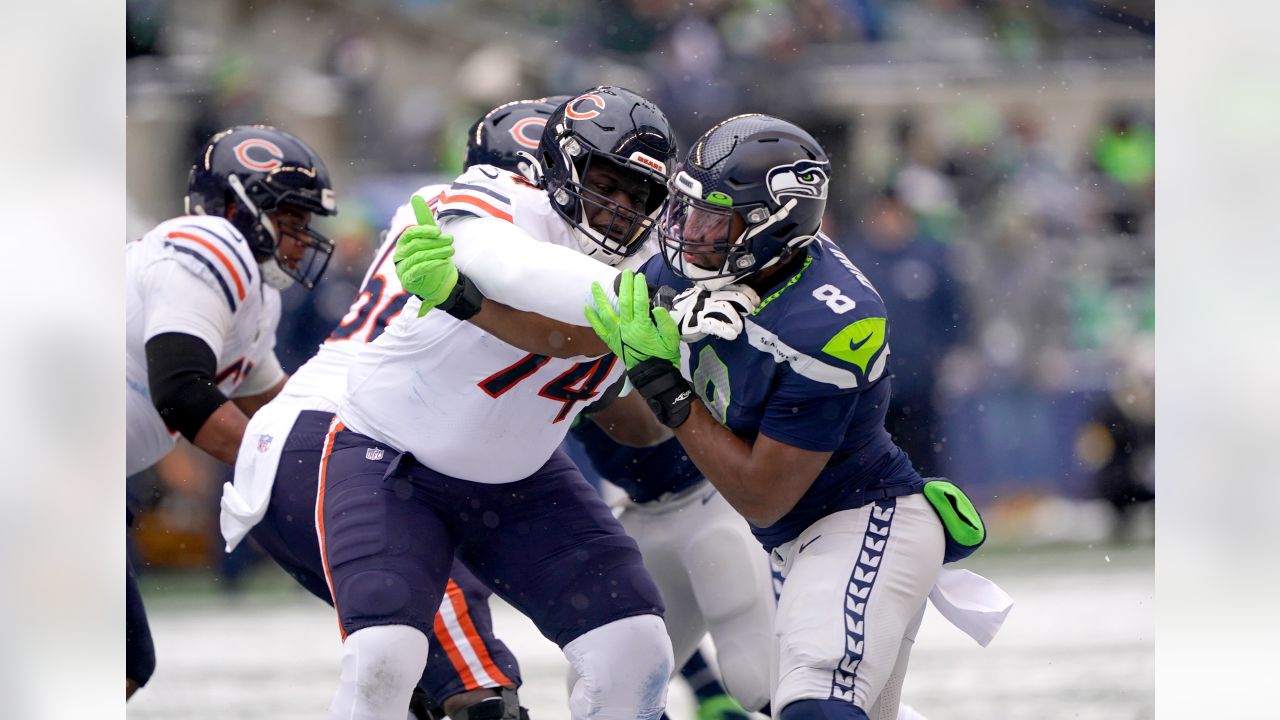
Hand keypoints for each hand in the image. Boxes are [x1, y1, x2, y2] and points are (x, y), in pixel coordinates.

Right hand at [393, 194, 456, 316]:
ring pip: (419, 257)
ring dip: (437, 252)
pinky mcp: (407, 280)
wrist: (438, 282)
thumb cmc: (432, 256)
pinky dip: (432, 264)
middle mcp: (400, 255)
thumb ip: (423, 219)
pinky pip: (419, 270)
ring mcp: (402, 268)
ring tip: (451, 251)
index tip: (438, 231)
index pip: (410, 234)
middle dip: (435, 242)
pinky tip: (444, 262)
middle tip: (451, 241)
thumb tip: (415, 196)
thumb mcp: (430, 237)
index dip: (423, 231)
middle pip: (416, 245)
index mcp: (403, 243)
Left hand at [584, 270, 680, 368]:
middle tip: (625, 273)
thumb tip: (658, 307)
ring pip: (606, 313)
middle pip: (623, 302)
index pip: (640, 301)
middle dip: (624, 286)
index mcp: (643, 327)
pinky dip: (592, 318)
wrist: (653, 375)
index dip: (639, 287)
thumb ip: (666, 322)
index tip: (639, 277)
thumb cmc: (664, 356)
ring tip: (595, 284)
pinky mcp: (612, 341)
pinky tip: (587, 308)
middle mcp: (627, 328)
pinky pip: (599, 329)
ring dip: (600, 298)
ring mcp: (617, 335)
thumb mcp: (672, 339)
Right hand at [669, 284, 759, 341]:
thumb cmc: (696, 309)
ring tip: (738, 328)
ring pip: (726, 308)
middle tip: (749, 313)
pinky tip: (732, 335)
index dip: (749, 294)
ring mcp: (703, 307)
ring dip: (737, 320)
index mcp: (713, 288)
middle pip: (734, 296)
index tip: (756, 301)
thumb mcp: (709, 297)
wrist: (672, 317)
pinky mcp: (697, 321)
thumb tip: (747, 302)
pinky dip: (726, 330)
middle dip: (746, 305)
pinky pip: (714, 324)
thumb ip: (724, 296)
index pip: (736, 286)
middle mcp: (709, 295)